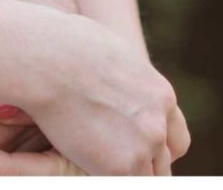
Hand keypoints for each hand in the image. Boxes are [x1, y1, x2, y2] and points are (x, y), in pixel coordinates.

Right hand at [22, 14, 188, 174]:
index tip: (139, 150)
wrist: (48, 60)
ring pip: (149, 177)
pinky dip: (108, 178)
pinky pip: (127, 183)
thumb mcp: (109, 55)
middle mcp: (159, 122)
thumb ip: (122, 78)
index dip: (157, 147)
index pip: (174, 137)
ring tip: (100, 162)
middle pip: (164, 160)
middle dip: (145, 163)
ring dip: (127, 172)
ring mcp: (145, 145)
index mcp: (160, 95)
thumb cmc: (63, 46)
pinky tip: (89, 167)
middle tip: (116, 159)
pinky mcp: (123, 166)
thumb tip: (109, 78)